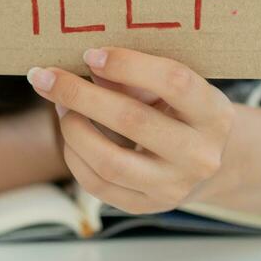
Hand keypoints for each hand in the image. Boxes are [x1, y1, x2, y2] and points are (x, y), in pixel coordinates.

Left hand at [26, 47, 235, 214]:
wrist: (211, 164)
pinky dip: (74, 155)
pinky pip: (98, 184)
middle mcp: (200, 155)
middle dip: (80, 95)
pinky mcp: (148, 207)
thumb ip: (137, 77)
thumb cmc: (184, 111)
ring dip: (72, 127)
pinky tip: (69, 133)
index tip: (90, 54)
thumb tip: (87, 65)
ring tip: (59, 105)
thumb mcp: (175, 88)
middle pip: (132, 120)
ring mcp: (174, 187)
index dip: (128, 65)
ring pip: (109, 160)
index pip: (174, 82)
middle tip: (46, 76)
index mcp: (214, 113)